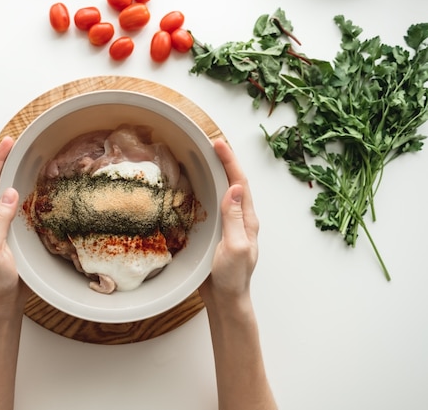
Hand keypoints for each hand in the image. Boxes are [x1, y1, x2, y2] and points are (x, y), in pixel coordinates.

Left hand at [0, 137, 29, 311]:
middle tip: (13, 143)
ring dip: (9, 175)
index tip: (8, 143)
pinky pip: (13, 207)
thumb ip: (0, 221)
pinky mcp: (9, 234)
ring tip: (19, 158)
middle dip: (2, 162)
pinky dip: (19, 192)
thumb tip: (9, 193)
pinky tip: (28, 189)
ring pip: (3, 194)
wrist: (2, 300)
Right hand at [199, 138, 259, 305]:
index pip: (239, 184)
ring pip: (224, 193)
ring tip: (205, 158)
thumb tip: (232, 188)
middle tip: (211, 144)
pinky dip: (207, 191)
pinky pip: (214, 206)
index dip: (230, 162)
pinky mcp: (218, 233)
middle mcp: (240, 220)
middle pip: (233, 183)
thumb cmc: (233, 278)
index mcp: (247, 221)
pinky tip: (197, 188)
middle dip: (225, 162)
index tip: (218, 144)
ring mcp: (229, 226)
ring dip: (217, 174)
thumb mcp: (235, 247)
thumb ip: (234, 219)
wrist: (226, 300)